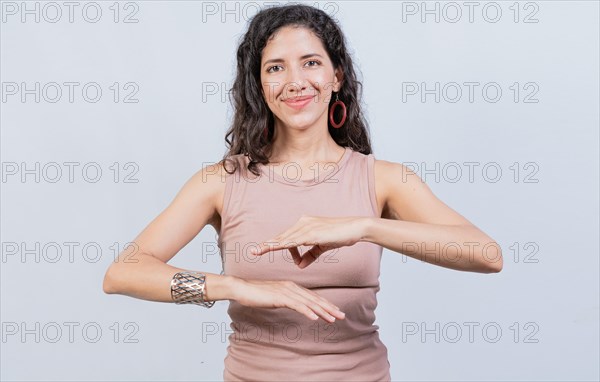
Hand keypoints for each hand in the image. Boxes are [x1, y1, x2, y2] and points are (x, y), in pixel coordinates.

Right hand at [231, 277, 345, 321]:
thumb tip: (294, 306)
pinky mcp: (280, 297)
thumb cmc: (256, 294)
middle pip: (314, 299)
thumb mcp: (275, 297)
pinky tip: (315, 318)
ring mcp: (286, 291)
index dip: (325, 304)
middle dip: (329, 308)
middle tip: (342, 316)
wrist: (242, 288)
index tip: (335, 311)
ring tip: (333, 319)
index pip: (312, 296)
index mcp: (292, 286)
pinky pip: (296, 305)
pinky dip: (307, 311)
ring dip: (322, 311)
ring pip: (308, 302)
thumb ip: (285, 300)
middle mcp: (292, 287)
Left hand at [250, 215, 367, 268]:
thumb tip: (299, 266)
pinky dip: (284, 245)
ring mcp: (307, 226)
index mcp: (304, 225)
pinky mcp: (313, 232)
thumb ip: (310, 255)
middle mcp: (303, 223)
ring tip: (258, 251)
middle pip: (281, 236)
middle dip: (266, 244)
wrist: (355, 228)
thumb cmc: (340, 235)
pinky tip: (276, 248)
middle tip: (252, 251)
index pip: (286, 237)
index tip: (260, 250)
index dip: (273, 244)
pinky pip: (296, 240)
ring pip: (285, 238)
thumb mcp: (322, 247)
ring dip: (271, 245)